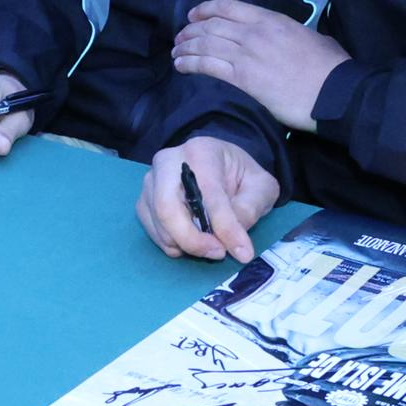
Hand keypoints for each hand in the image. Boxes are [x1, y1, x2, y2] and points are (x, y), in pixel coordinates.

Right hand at [134, 135, 278, 262]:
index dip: (225, 227)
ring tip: (212, 247)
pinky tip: (194, 242)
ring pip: (159, 224)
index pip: (208, 194)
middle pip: (167, 208)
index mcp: (200, 152)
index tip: (243, 253)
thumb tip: (232, 238)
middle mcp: (167, 162)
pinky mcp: (144, 201)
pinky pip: (153, 231)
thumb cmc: (240, 175)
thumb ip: (250, 208)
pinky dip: (174, 245)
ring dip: (186, 245)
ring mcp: (150, 182)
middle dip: (193, 240)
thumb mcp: (261, 187)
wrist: (220, 166)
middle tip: (219, 253)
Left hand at [171, 0, 348, 132]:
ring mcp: (247, 55)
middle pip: (212, 26)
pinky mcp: (243, 79)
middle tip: (180, 38)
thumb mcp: (313, 38)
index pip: (229, 7)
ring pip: (206, 44)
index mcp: (271, 20)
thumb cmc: (331, 67)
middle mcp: (254, 33)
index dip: (206, 9)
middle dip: (191, 30)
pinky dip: (190, 64)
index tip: (194, 15)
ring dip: (186, 48)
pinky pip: (208, 66)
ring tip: (175, 53)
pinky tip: (181, 66)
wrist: (335, 92)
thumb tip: (290, 37)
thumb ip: (293, 33)